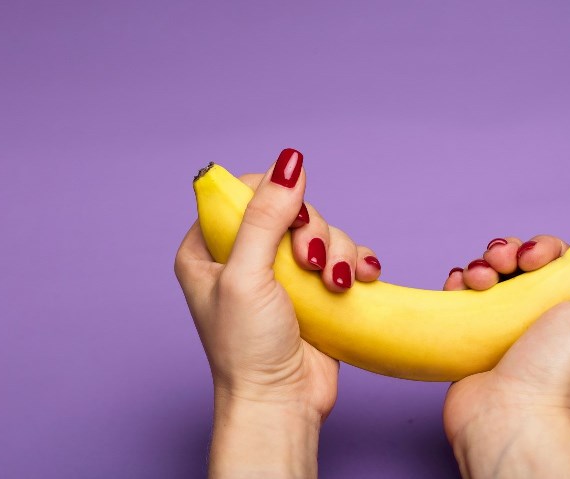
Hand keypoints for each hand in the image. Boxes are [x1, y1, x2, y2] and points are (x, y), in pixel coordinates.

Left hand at [174, 148, 381, 476]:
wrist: (282, 403)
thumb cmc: (248, 349)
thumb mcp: (247, 275)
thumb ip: (265, 217)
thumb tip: (290, 161)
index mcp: (207, 249)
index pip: (244, 193)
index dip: (275, 198)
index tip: (290, 224)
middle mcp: (244, 257)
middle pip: (291, 208)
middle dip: (312, 232)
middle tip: (311, 262)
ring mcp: (283, 274)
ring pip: (323, 232)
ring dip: (338, 251)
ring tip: (337, 283)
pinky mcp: (316, 291)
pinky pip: (343, 257)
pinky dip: (355, 262)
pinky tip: (361, 278)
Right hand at [442, 235, 569, 478]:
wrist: (507, 419)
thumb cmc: (557, 372)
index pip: (564, 263)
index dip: (547, 249)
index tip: (535, 258)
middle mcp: (545, 323)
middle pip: (525, 265)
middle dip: (510, 253)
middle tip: (503, 264)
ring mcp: (507, 332)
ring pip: (493, 277)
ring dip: (482, 265)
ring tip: (478, 280)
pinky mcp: (474, 341)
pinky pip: (464, 299)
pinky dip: (459, 284)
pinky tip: (459, 286)